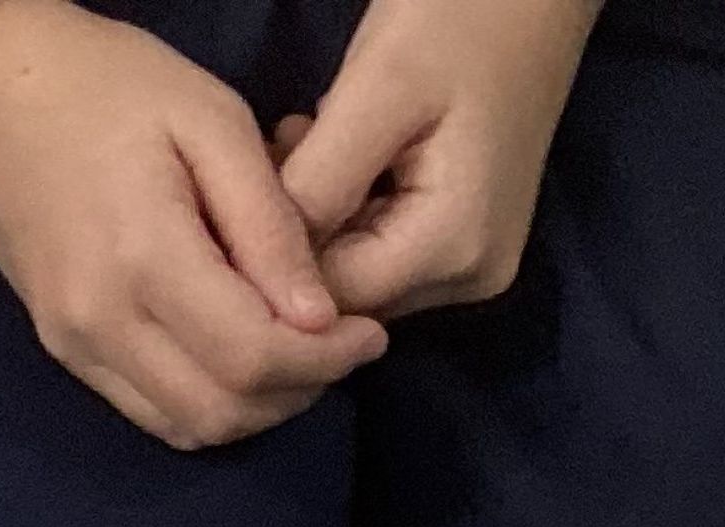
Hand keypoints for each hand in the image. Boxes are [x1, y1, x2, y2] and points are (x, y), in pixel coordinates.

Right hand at [0, 0, 386, 450]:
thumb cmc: (112, 86)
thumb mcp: (211, 121)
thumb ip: (267, 222)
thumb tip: (316, 318)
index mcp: (144, 257)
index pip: (250, 356)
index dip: (323, 362)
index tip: (367, 333)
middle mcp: (102, 322)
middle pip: (222, 410)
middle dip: (297, 393)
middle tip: (339, 348)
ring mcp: (76, 346)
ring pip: (187, 427)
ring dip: (255, 409)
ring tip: (296, 357)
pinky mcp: (65, 352)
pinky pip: (150, 412)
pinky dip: (209, 403)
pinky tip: (239, 357)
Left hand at [272, 0, 602, 318]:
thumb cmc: (460, 18)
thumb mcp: (378, 92)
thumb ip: (320, 184)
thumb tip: (266, 263)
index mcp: (456, 247)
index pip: (331, 300)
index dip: (277, 255)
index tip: (252, 182)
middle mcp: (469, 278)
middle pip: (346, 296)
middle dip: (297, 237)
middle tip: (279, 148)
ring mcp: (472, 267)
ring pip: (358, 276)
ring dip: (317, 222)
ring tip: (305, 142)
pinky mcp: (465, 246)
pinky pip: (381, 253)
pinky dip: (344, 215)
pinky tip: (334, 157)